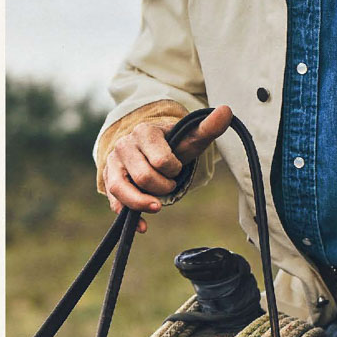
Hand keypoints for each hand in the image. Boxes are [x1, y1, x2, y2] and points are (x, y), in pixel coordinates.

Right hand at [103, 104, 232, 232]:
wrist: (149, 148)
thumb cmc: (173, 145)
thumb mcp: (190, 138)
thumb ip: (208, 127)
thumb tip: (227, 110)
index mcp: (145, 132)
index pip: (161, 161)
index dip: (174, 170)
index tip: (176, 167)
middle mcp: (124, 145)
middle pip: (143, 177)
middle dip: (162, 186)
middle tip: (169, 183)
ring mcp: (113, 163)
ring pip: (120, 189)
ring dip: (142, 202)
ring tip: (157, 207)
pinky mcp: (109, 180)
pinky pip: (114, 202)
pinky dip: (129, 217)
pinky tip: (144, 226)